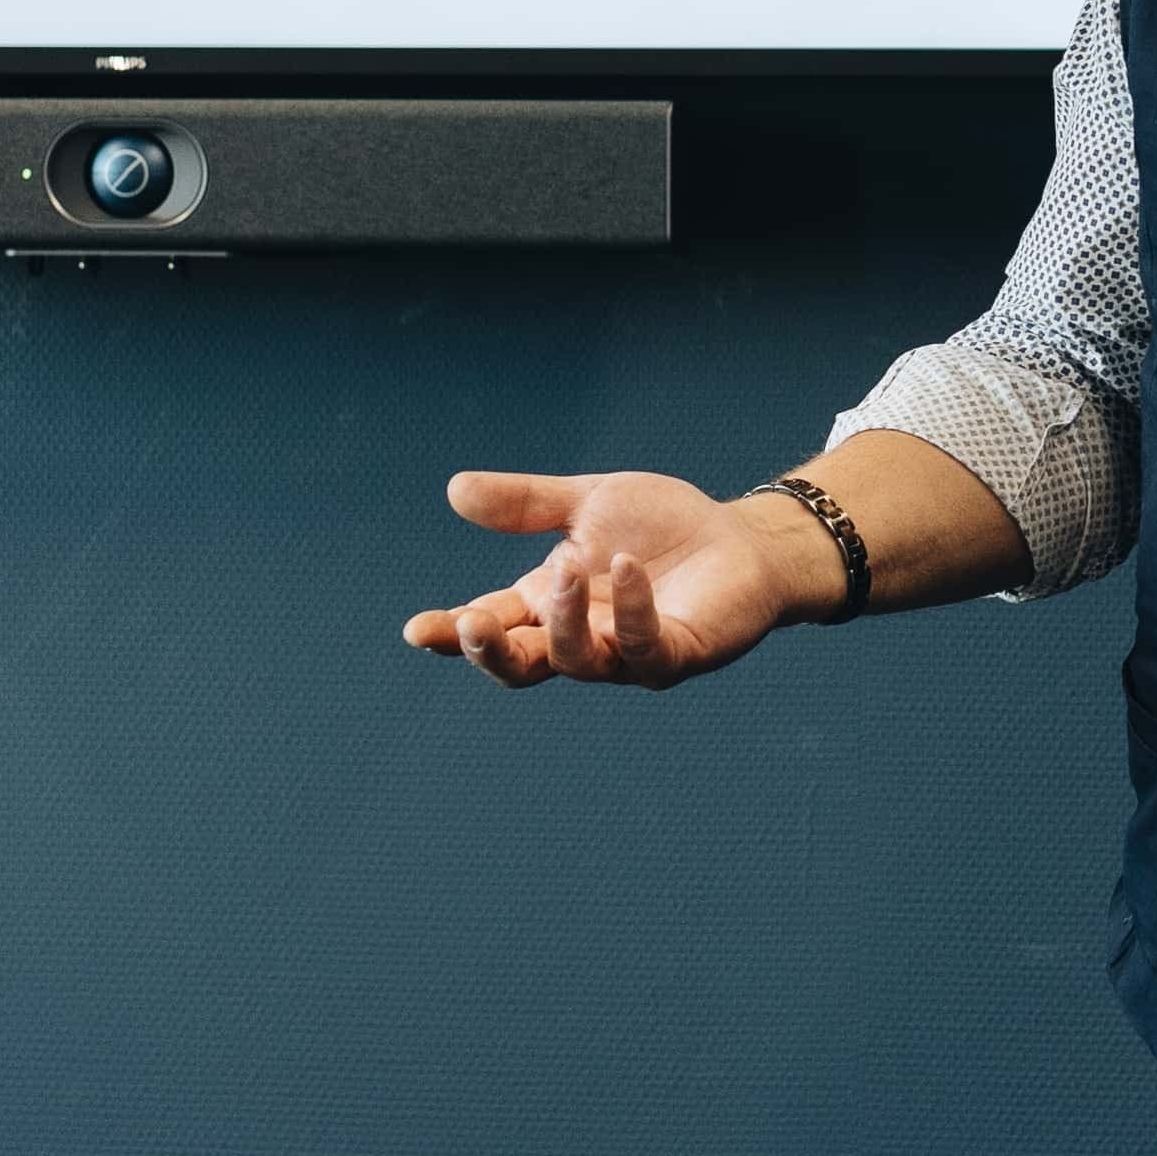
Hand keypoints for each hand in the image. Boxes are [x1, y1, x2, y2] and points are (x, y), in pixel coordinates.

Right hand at [401, 468, 808, 688]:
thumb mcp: (587, 503)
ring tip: (566, 567)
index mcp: (550, 605)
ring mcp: (627, 654)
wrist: (740, 538)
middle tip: (471, 624)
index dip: (451, 635)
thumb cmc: (662, 527)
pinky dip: (630, 610)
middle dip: (491, 652)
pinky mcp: (676, 654)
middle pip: (522, 666)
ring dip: (563, 619)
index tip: (416, 631)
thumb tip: (455, 489)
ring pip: (577, 661)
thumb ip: (526, 503)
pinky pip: (644, 646)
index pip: (492, 627)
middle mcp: (582, 638)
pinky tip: (626, 567)